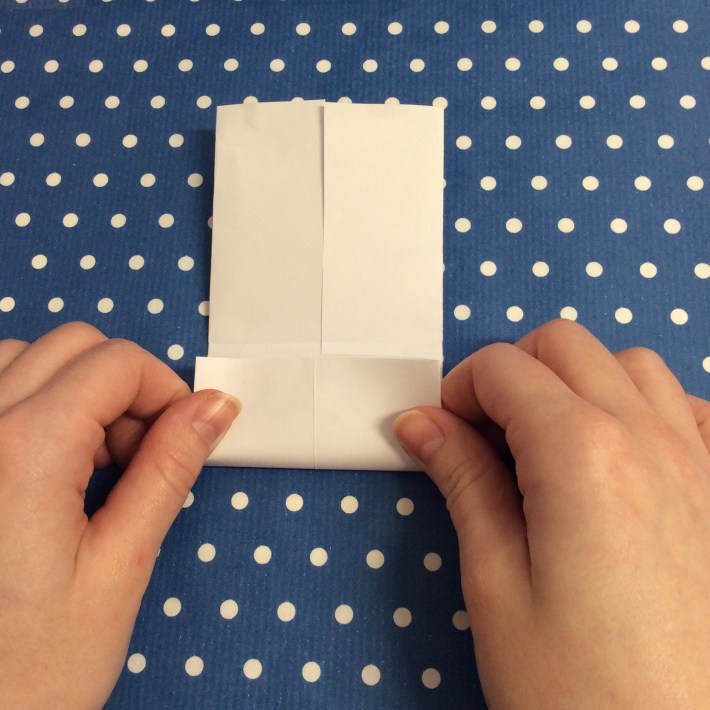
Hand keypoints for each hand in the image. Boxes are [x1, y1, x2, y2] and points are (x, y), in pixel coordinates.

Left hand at [0, 323, 238, 709]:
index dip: (165, 390)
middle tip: (137, 455)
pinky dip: (33, 401)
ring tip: (91, 461)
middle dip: (124, 386)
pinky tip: (48, 459)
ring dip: (76, 389)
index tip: (181, 433)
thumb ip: (169, 469)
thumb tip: (211, 408)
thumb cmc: (26, 674)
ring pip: (27, 355)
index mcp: (20, 453)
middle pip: (74, 345)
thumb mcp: (122, 566)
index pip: (116, 362)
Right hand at [395, 319, 709, 707]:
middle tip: (483, 431)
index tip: (443, 428)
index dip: (458, 390)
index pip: (503, 368)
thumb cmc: (582, 695)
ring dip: (577, 381)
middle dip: (512, 372)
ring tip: (547, 441)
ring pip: (630, 364)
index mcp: (581, 455)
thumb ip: (463, 481)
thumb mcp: (495, 582)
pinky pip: (689, 408)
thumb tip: (424, 426)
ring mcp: (700, 463)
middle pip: (565, 345)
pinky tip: (619, 452)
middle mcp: (650, 441)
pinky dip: (644, 406)